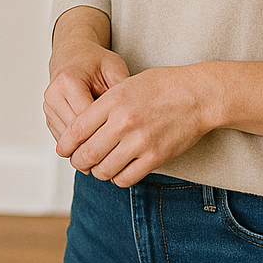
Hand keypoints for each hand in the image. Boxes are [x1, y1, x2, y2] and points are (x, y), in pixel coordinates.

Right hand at [43, 40, 128, 143]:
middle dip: (97, 146)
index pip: (86, 119)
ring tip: (108, 153)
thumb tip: (133, 115)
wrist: (74, 53)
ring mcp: (49, 106)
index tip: (124, 142)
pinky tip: (95, 146)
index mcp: (68, 81)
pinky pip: (63, 139)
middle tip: (119, 155)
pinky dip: (78, 145)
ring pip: (67, 140)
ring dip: (86, 148)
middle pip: (74, 133)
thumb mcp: (114, 69)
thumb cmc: (94, 60)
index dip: (106, 134)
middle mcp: (54, 94)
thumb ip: (122, 91)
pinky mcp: (49, 116)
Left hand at [54, 65, 215, 186]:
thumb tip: (79, 128)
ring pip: (104, 169)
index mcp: (113, 101)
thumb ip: (102, 105)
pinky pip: (126, 178)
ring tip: (99, 167)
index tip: (64, 150)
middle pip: (87, 153)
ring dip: (97, 172)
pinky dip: (118, 178)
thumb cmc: (161, 86)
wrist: (198, 95)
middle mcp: (124, 122)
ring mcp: (140, 141)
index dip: (65, 145)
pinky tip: (119, 171)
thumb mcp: (125, 85)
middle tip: (78, 162)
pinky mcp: (156, 157)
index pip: (76, 130)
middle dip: (78, 162)